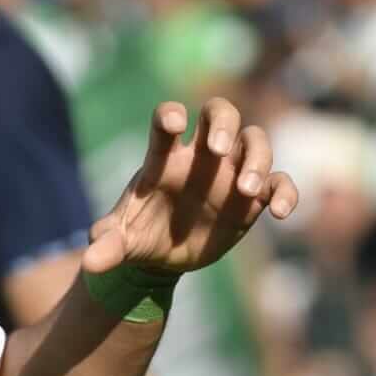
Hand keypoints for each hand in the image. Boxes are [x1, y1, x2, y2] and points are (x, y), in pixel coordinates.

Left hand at [82, 99, 297, 277]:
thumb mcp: (120, 242)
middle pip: (221, 113)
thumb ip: (107, 246)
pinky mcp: (254, 198)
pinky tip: (279, 213)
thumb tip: (88, 262)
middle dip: (223, 123)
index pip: (167, 120)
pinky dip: (286, 192)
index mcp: (163, 158)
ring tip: (248, 190)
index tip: (175, 124)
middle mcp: (201, 156)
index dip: (171, 115)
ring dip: (257, 159)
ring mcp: (230, 173)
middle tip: (218, 149)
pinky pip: (280, 182)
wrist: (163, 257)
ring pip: (255, 142)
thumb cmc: (139, 235)